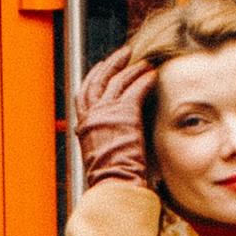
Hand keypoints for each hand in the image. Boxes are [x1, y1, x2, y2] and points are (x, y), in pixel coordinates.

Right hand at [72, 45, 153, 188]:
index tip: (102, 66)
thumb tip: (111, 138)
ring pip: (118, 81)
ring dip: (132, 69)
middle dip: (112, 64)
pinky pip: (135, 88)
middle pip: (99, 80)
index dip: (94, 77)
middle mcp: (91, 115)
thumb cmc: (110, 177)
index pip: (84, 93)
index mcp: (84, 125)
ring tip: (144, 63)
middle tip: (124, 54)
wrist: (113, 182)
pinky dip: (144, 80)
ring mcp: (106, 112)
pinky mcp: (124, 112)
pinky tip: (152, 75)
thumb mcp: (99, 155)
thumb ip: (103, 139)